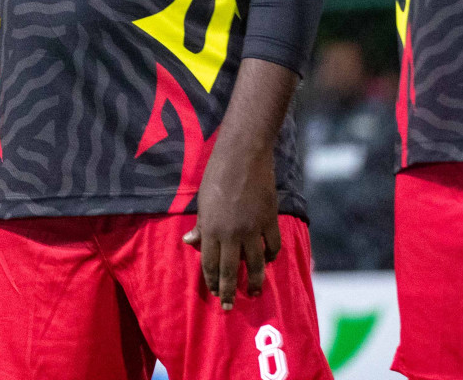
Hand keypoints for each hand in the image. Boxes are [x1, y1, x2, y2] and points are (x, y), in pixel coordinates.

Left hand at [183, 140, 280, 310]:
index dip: (212, 280)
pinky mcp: (270, 221)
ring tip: (253, 293)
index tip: (215, 293)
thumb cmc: (216, 175)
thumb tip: (190, 242)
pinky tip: (267, 262)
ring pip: (255, 264)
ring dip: (254, 281)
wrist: (243, 156)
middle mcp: (231, 233)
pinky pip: (272, 247)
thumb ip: (200, 225)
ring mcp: (253, 229)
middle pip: (230, 269)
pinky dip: (270, 257)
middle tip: (229, 307)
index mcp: (211, 228)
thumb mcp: (202, 201)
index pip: (209, 263)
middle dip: (229, 291)